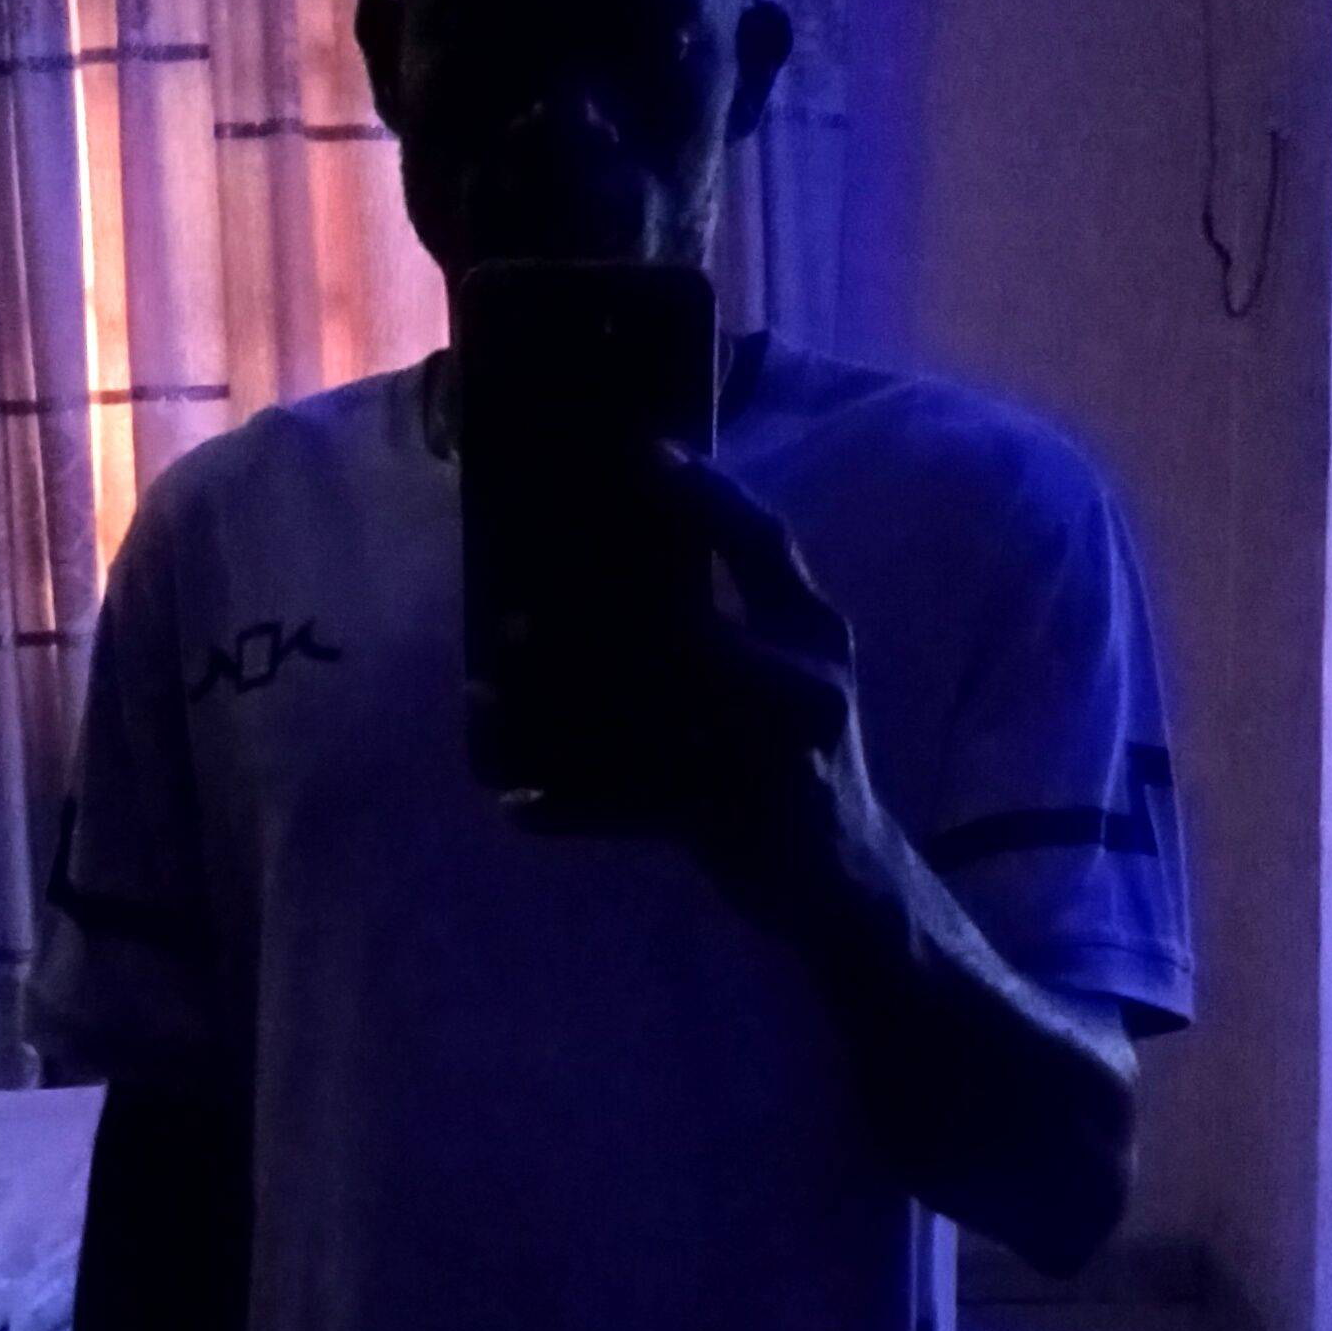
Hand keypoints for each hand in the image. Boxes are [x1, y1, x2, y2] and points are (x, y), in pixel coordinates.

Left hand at [511, 441, 890, 938]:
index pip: (765, 544)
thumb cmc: (798, 755)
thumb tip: (607, 570)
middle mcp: (806, 687)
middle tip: (511, 615)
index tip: (641, 451)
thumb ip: (732, 615)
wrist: (844, 879)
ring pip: (649, 723)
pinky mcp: (739, 822)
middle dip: (595, 623)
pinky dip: (573, 808)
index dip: (706, 495)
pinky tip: (514, 803)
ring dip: (559, 711)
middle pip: (690, 633)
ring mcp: (776, 758)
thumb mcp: (791, 673)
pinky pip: (636, 810)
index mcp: (815, 634)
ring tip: (487, 694)